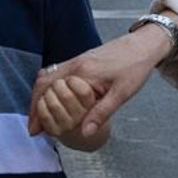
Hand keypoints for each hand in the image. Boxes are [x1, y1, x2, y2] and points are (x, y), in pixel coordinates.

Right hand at [30, 24, 174, 138]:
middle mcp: (74, 64)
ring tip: (40, 116)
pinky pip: (58, 73)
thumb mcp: (122, 93)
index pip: (49, 91)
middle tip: (33, 126)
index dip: (38, 111)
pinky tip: (55, 99)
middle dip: (35, 105)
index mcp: (81, 72)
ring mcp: (77, 60)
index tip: (35, 129)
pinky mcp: (82, 60)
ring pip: (48, 76)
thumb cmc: (135, 67)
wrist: (144, 44)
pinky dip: (51, 88)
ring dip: (40, 96)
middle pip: (42, 82)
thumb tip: (85, 133)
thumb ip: (102, 112)